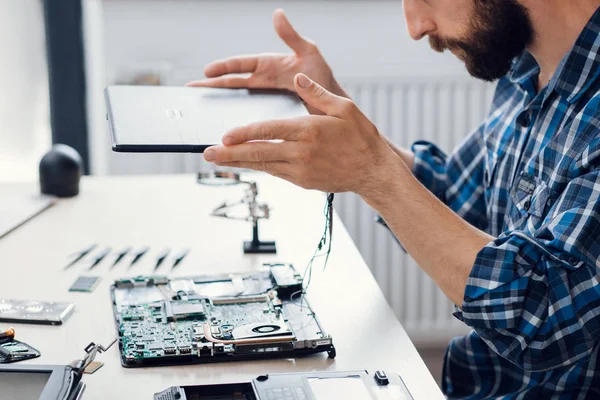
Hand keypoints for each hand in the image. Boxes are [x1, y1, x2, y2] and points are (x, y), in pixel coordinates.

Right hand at [186, 9, 345, 114]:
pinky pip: (248, 117)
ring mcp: (264, 99)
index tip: (206, 71)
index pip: (240, 65)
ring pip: (236, 101)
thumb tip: (277, 13)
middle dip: (211, 86)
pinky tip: (224, 130)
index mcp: (268, 65)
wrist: (333, 105)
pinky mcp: (268, 114)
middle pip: (231, 83)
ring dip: (218, 103)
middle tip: (190, 90)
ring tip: (199, 109)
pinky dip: (235, 121)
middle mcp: (262, 82)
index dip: (223, 67)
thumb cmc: (323, 77)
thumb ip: (292, 36)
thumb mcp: (309, 52)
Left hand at [203, 73, 401, 194]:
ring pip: (263, 165)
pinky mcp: (302, 181)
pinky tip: (246, 164)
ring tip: (218, 160)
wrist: (373, 171)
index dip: (244, 133)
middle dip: (230, 154)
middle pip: (258, 152)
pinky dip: (259, 167)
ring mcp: (301, 170)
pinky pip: (275, 173)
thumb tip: (296, 77)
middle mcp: (301, 153)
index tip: (225, 135)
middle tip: (207, 154)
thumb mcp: (344, 108)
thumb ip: (316, 93)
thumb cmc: (361, 137)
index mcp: (309, 130)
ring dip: (239, 163)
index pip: (269, 131)